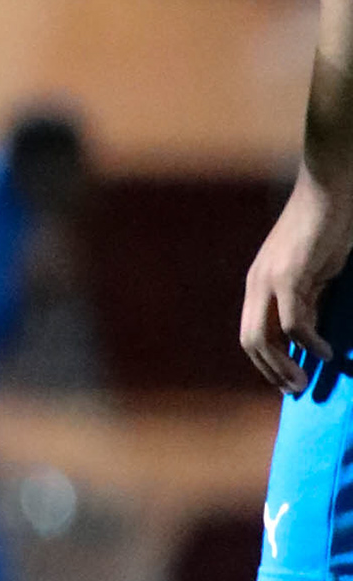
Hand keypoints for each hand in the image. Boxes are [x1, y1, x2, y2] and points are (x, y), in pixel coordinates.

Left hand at [242, 170, 352, 392]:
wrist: (330, 191)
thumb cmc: (326, 228)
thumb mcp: (313, 273)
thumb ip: (307, 301)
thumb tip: (307, 334)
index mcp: (258, 284)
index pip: (252, 333)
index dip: (266, 362)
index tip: (286, 380)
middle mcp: (257, 284)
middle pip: (250, 341)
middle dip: (270, 371)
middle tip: (293, 389)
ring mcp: (270, 280)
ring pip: (265, 336)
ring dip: (284, 365)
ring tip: (303, 381)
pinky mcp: (290, 275)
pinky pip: (294, 321)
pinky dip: (308, 342)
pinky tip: (324, 353)